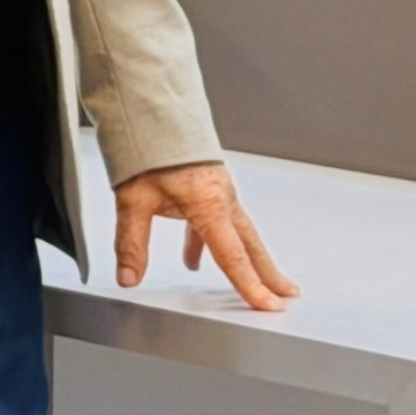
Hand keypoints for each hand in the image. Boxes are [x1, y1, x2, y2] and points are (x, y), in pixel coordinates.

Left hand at [114, 160, 297, 311]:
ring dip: (249, 259)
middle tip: (287, 296)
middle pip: (250, 245)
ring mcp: (217, 191)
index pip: (232, 256)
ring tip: (258, 281)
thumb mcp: (132, 198)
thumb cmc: (147, 146)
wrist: (151, 108)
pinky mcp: (207, 185)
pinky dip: (210, 243)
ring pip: (238, 233)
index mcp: (209, 205)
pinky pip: (216, 221)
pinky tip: (193, 260)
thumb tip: (128, 276)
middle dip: (268, 274)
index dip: (250, 286)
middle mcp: (221, 199)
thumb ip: (130, 242)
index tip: (268, 306)